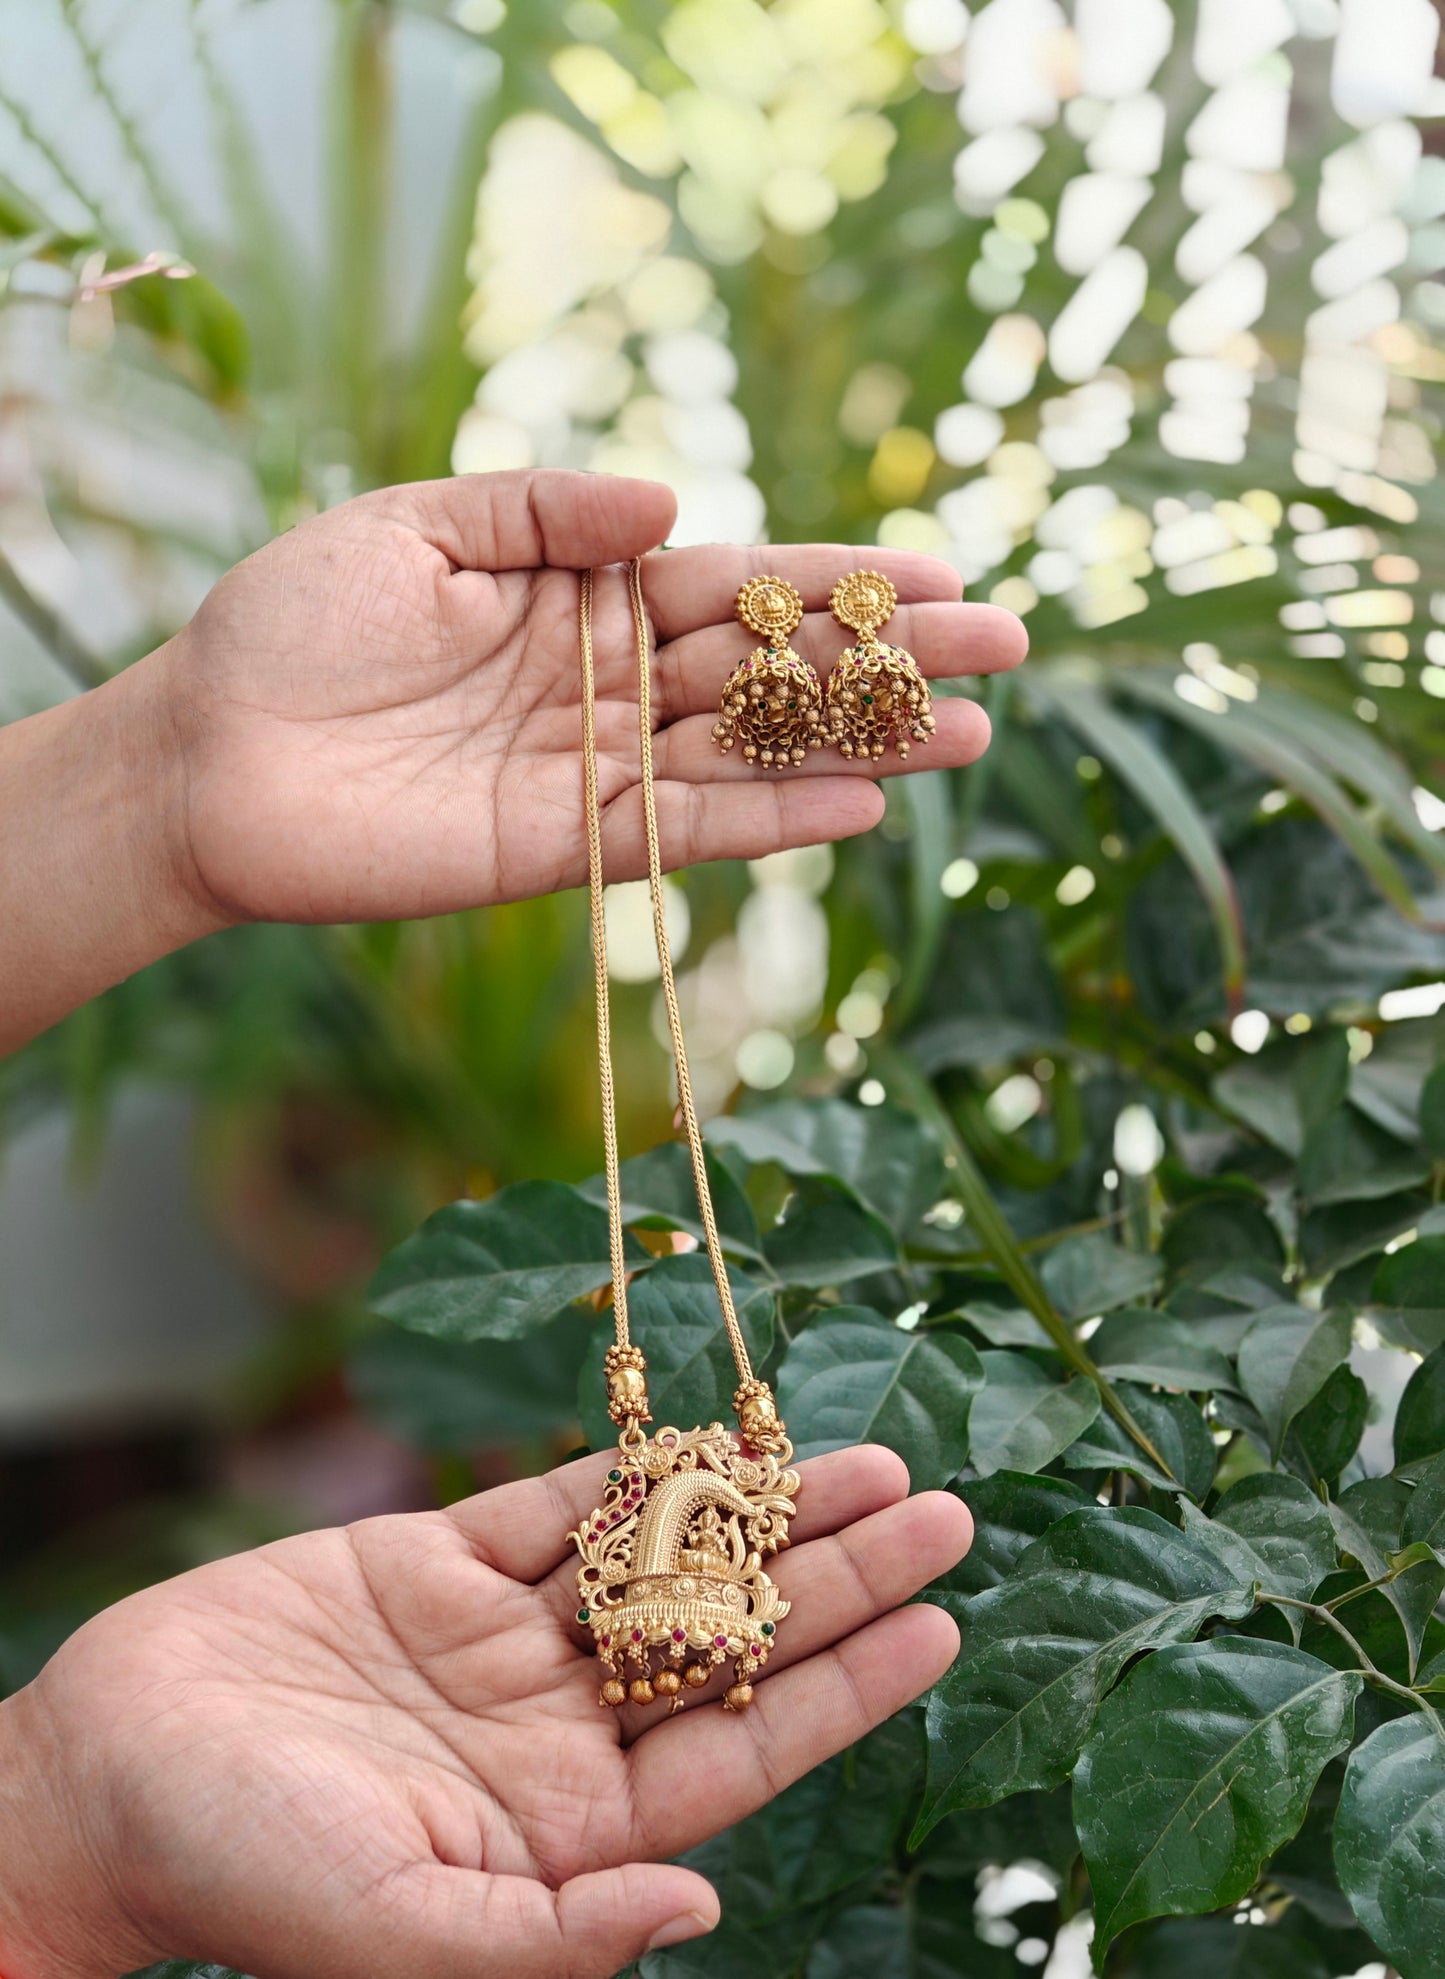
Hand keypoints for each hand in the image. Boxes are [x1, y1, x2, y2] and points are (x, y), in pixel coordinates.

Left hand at [0, 469, 1024, 1048]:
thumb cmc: (293, 621)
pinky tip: (857, 803)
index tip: (942, 573)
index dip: (836, 581)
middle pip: (771, 670)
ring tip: (969, 737)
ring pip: (753, 754)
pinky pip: (686, 831)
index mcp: (582, 594)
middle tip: (1006, 651)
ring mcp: (597, 769)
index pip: (735, 583)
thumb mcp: (416, 525)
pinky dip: (769, 819)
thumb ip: (546, 511)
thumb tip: (676, 507)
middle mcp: (609, 682)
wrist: (209, 752)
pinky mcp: (567, 849)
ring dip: (861, 747)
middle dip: (885, 661)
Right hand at [0, 1445, 969, 1978]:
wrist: (107, 1778)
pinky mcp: (444, 1565)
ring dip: (765, 1513)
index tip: (942, 1620)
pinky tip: (720, 1436)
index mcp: (571, 1831)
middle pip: (731, 1641)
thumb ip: (557, 1935)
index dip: (848, 1686)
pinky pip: (561, 1507)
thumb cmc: (244, 1877)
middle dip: (839, 1576)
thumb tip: (703, 1905)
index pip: (745, 1752)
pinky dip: (640, 1470)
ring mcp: (507, 1643)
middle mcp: (559, 1731)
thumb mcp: (405, 1935)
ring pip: (665, 1563)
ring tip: (868, 1459)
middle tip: (941, 1508)